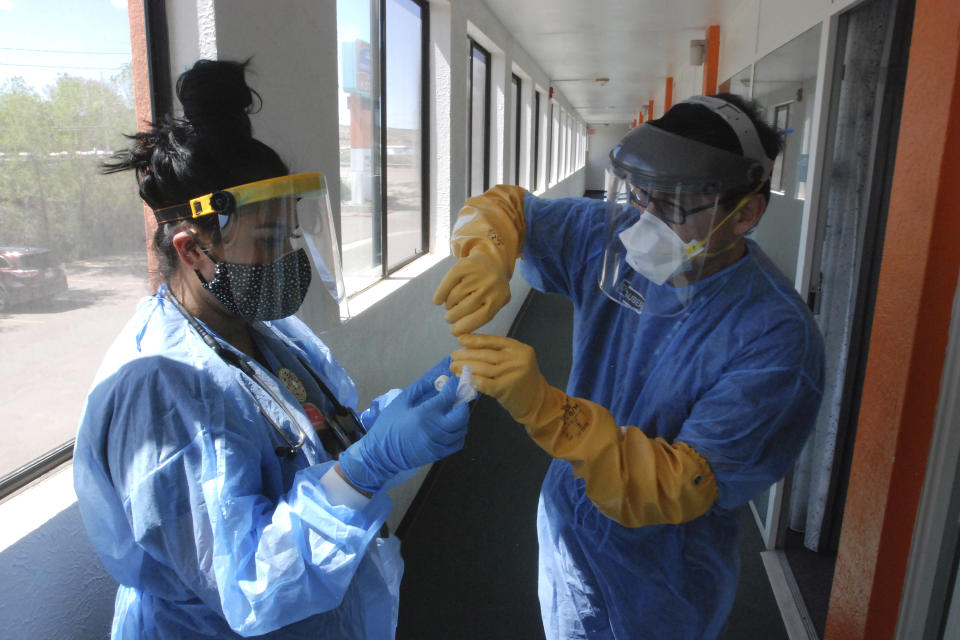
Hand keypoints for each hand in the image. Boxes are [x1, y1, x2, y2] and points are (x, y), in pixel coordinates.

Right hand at [338, 363, 469, 493]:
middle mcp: (435, 430)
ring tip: (453, 411)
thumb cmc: (388, 426)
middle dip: (462, 403)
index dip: (453, 387)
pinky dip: (458, 433)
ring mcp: (439, 444)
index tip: (454, 381)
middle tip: (457, 397)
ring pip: (462, 429)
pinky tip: (451, 427)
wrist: (381, 455)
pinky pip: (457, 443)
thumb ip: (420, 388)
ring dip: (461, 418)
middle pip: (461, 414)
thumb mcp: (400, 402)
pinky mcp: (439, 454)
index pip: (447, 397)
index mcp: (424, 414)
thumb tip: (436, 378)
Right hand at [433, 252, 510, 335]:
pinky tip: (437, 301)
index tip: (454, 332)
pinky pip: (448, 282)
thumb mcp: (494, 301)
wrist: (492, 260)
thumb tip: (459, 333)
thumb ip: (481, 316)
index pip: (483, 317)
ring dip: (449, 304)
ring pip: (456, 295)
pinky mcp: (465, 265)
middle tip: (448, 318)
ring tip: (450, 306)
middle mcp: (491, 284)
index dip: (466, 327)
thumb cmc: (491, 288)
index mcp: (501, 296)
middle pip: (467, 306)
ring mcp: (478, 273)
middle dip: (454, 316)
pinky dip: (440, 293)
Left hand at [451, 334, 549, 422]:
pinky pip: (483, 382)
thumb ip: (499, 353)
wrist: (537, 401)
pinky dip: (470, 379)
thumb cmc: (522, 379)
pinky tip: (462, 378)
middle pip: (485, 354)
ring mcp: (511, 374)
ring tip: (454, 367)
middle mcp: (516, 359)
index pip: (493, 340)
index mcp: (518, 348)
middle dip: (466, 355)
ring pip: (481, 368)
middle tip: (453, 356)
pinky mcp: (504, 389)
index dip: (474, 339)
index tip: (460, 339)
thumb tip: (469, 347)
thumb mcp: (516, 359)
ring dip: (464, 367)